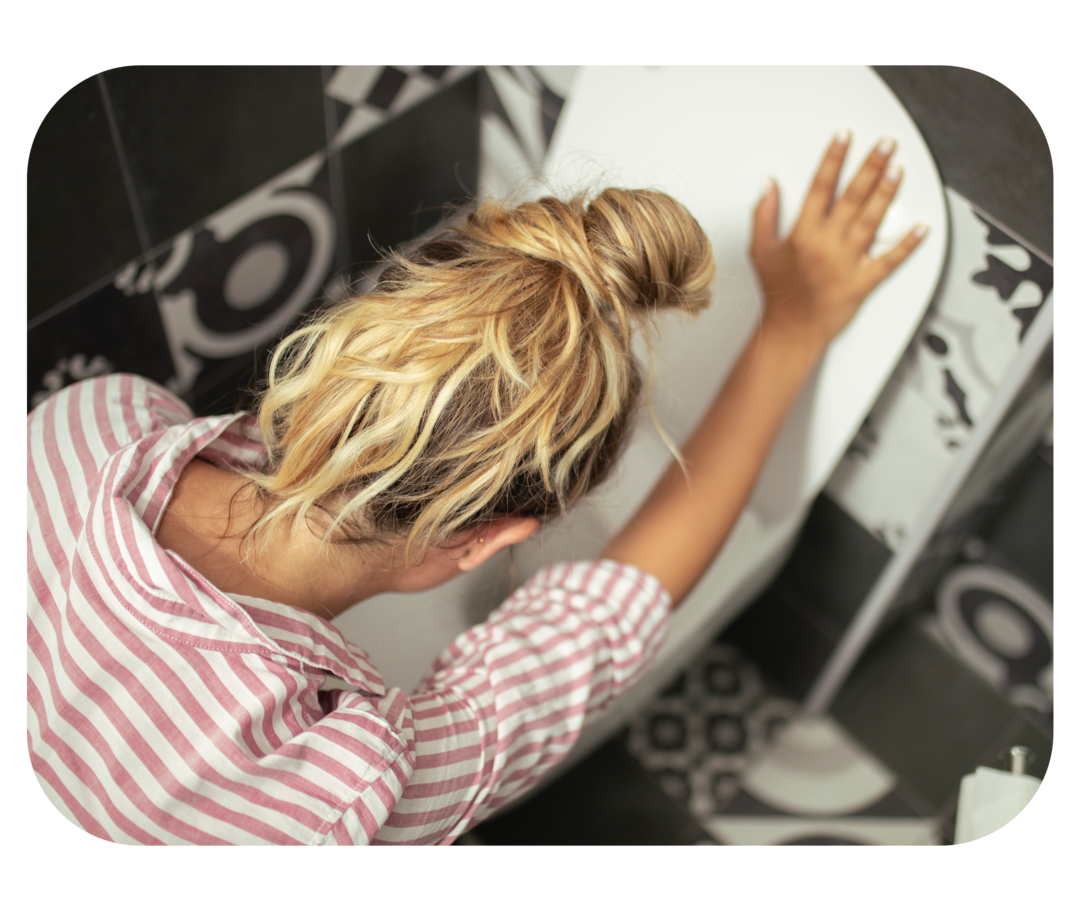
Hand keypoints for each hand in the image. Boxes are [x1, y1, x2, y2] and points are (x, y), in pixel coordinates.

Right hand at [749, 131, 927, 349]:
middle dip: (870, 167)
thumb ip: (764, 215)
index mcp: (802, 235)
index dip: (833, 159)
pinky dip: (906, 245)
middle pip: (852, 198)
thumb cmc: (778, 293)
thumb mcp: (760, 250)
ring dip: (886, 193)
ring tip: (897, 170)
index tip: (845, 137)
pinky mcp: (862, 282)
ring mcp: (846, 264)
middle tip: (886, 145)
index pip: (820, 188)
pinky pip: (888, 261)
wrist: (791, 331)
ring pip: (870, 221)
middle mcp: (826, 245)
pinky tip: (920, 228)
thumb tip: (769, 185)